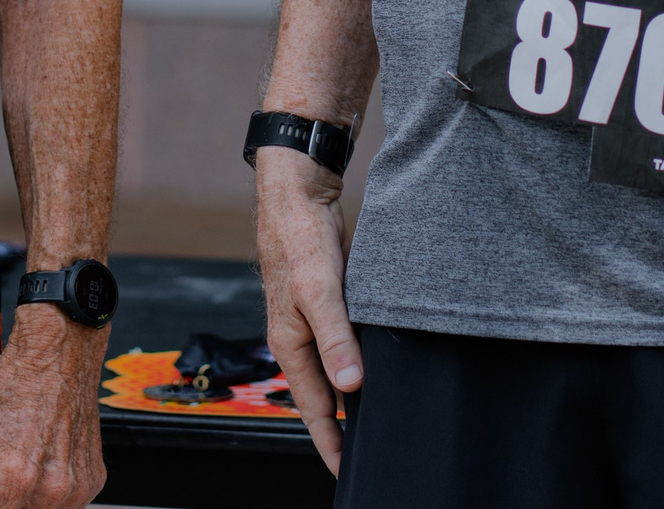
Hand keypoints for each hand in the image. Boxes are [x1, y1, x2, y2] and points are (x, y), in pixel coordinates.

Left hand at [0, 305, 106, 507]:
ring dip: (19, 499)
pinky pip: (61, 503)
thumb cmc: (13, 383)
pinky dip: (43, 490)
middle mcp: (53, 490)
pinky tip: (37, 459)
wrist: (58, 354)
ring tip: (14, 460)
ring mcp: (77, 488)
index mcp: (18, 480)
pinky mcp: (93, 482)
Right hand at [253, 149, 358, 475]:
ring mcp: (312, 319)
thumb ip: (335, 339)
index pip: (313, 407)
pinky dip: (355, 362)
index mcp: (290, 343)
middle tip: (365, 453)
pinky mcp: (327, 301)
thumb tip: (351, 386)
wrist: (297, 193)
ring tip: (371, 419)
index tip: (346, 471)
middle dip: (340, 427)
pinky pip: (341, 343)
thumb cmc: (298, 240)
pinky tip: (373, 365)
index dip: (330, 442)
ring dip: (349, 395)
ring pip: (332, 369)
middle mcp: (299, 337)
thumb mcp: (319, 291)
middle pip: (321, 394)